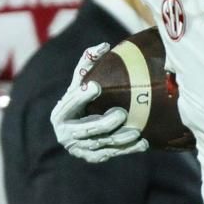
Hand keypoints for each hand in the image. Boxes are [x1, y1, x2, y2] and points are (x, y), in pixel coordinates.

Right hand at [50, 42, 144, 162]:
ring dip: (121, 138)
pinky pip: (112, 154)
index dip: (82, 96)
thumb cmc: (82, 101)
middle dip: (104, 123)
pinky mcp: (93, 158)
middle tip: (122, 113)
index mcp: (60, 113)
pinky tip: (143, 143)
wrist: (78, 131)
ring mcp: (79, 148)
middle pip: (88, 129)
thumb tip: (104, 45)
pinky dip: (127, 150)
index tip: (95, 86)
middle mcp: (66, 133)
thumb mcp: (81, 83)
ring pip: (102, 144)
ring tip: (137, 132)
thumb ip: (88, 65)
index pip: (70, 104)